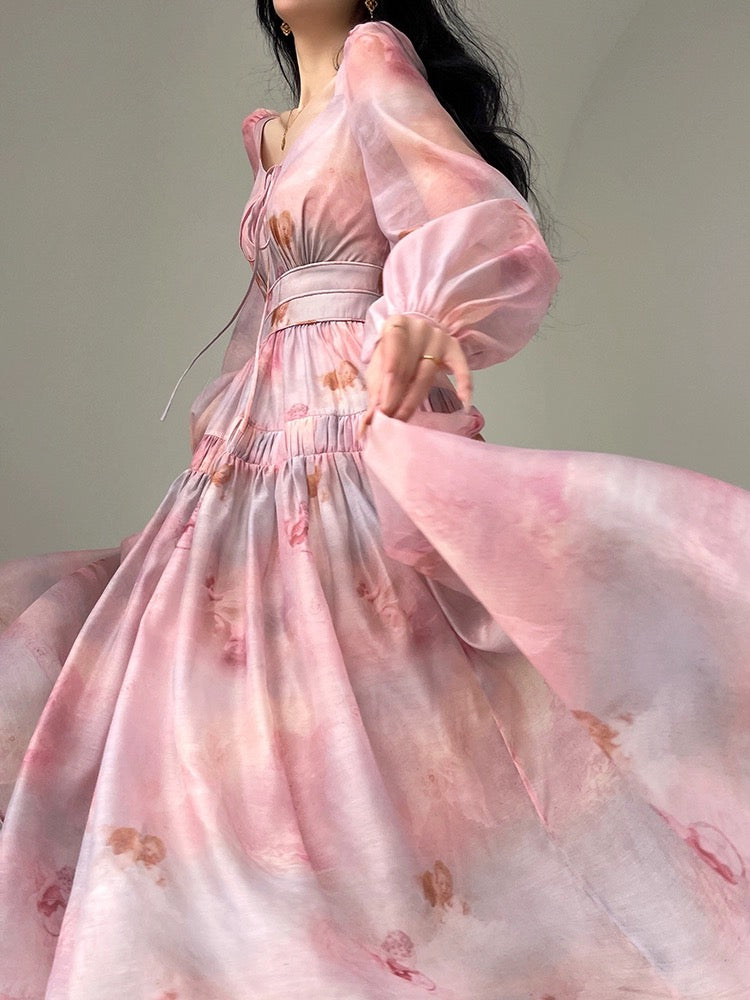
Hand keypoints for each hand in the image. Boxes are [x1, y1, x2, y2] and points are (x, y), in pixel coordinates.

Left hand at [357, 314, 471, 435]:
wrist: (416, 331)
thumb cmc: (394, 351)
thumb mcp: (379, 365)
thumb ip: (375, 390)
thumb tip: (368, 421)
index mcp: (395, 325)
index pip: (391, 359)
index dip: (387, 388)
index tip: (381, 411)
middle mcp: (418, 327)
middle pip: (408, 369)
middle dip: (398, 398)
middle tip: (390, 421)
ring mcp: (438, 337)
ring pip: (428, 373)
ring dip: (415, 400)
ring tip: (404, 420)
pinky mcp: (454, 347)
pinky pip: (462, 367)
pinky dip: (464, 384)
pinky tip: (464, 402)